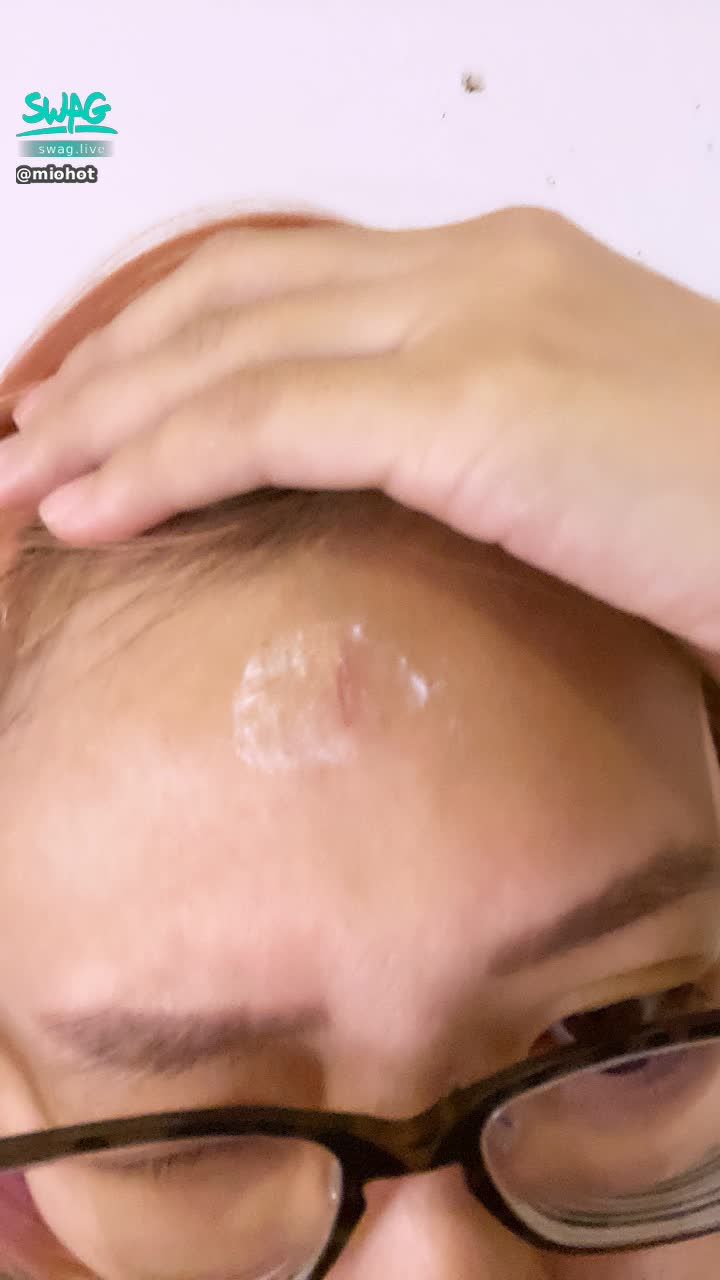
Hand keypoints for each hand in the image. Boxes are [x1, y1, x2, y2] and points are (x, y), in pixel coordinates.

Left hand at [2, 206, 719, 670]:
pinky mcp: (471, 404)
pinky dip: (159, 463)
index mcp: (497, 268)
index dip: (167, 336)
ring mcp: (472, 323)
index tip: (94, 404)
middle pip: (234, 294)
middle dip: (107, 368)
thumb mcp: (570, 443)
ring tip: (18, 482)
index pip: (286, 279)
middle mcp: (473, 267)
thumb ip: (465, 428)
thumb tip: (373, 475)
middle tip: (24, 437)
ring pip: (229, 349)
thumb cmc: (717, 503)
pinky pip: (266, 420)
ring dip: (102, 417)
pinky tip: (88, 507)